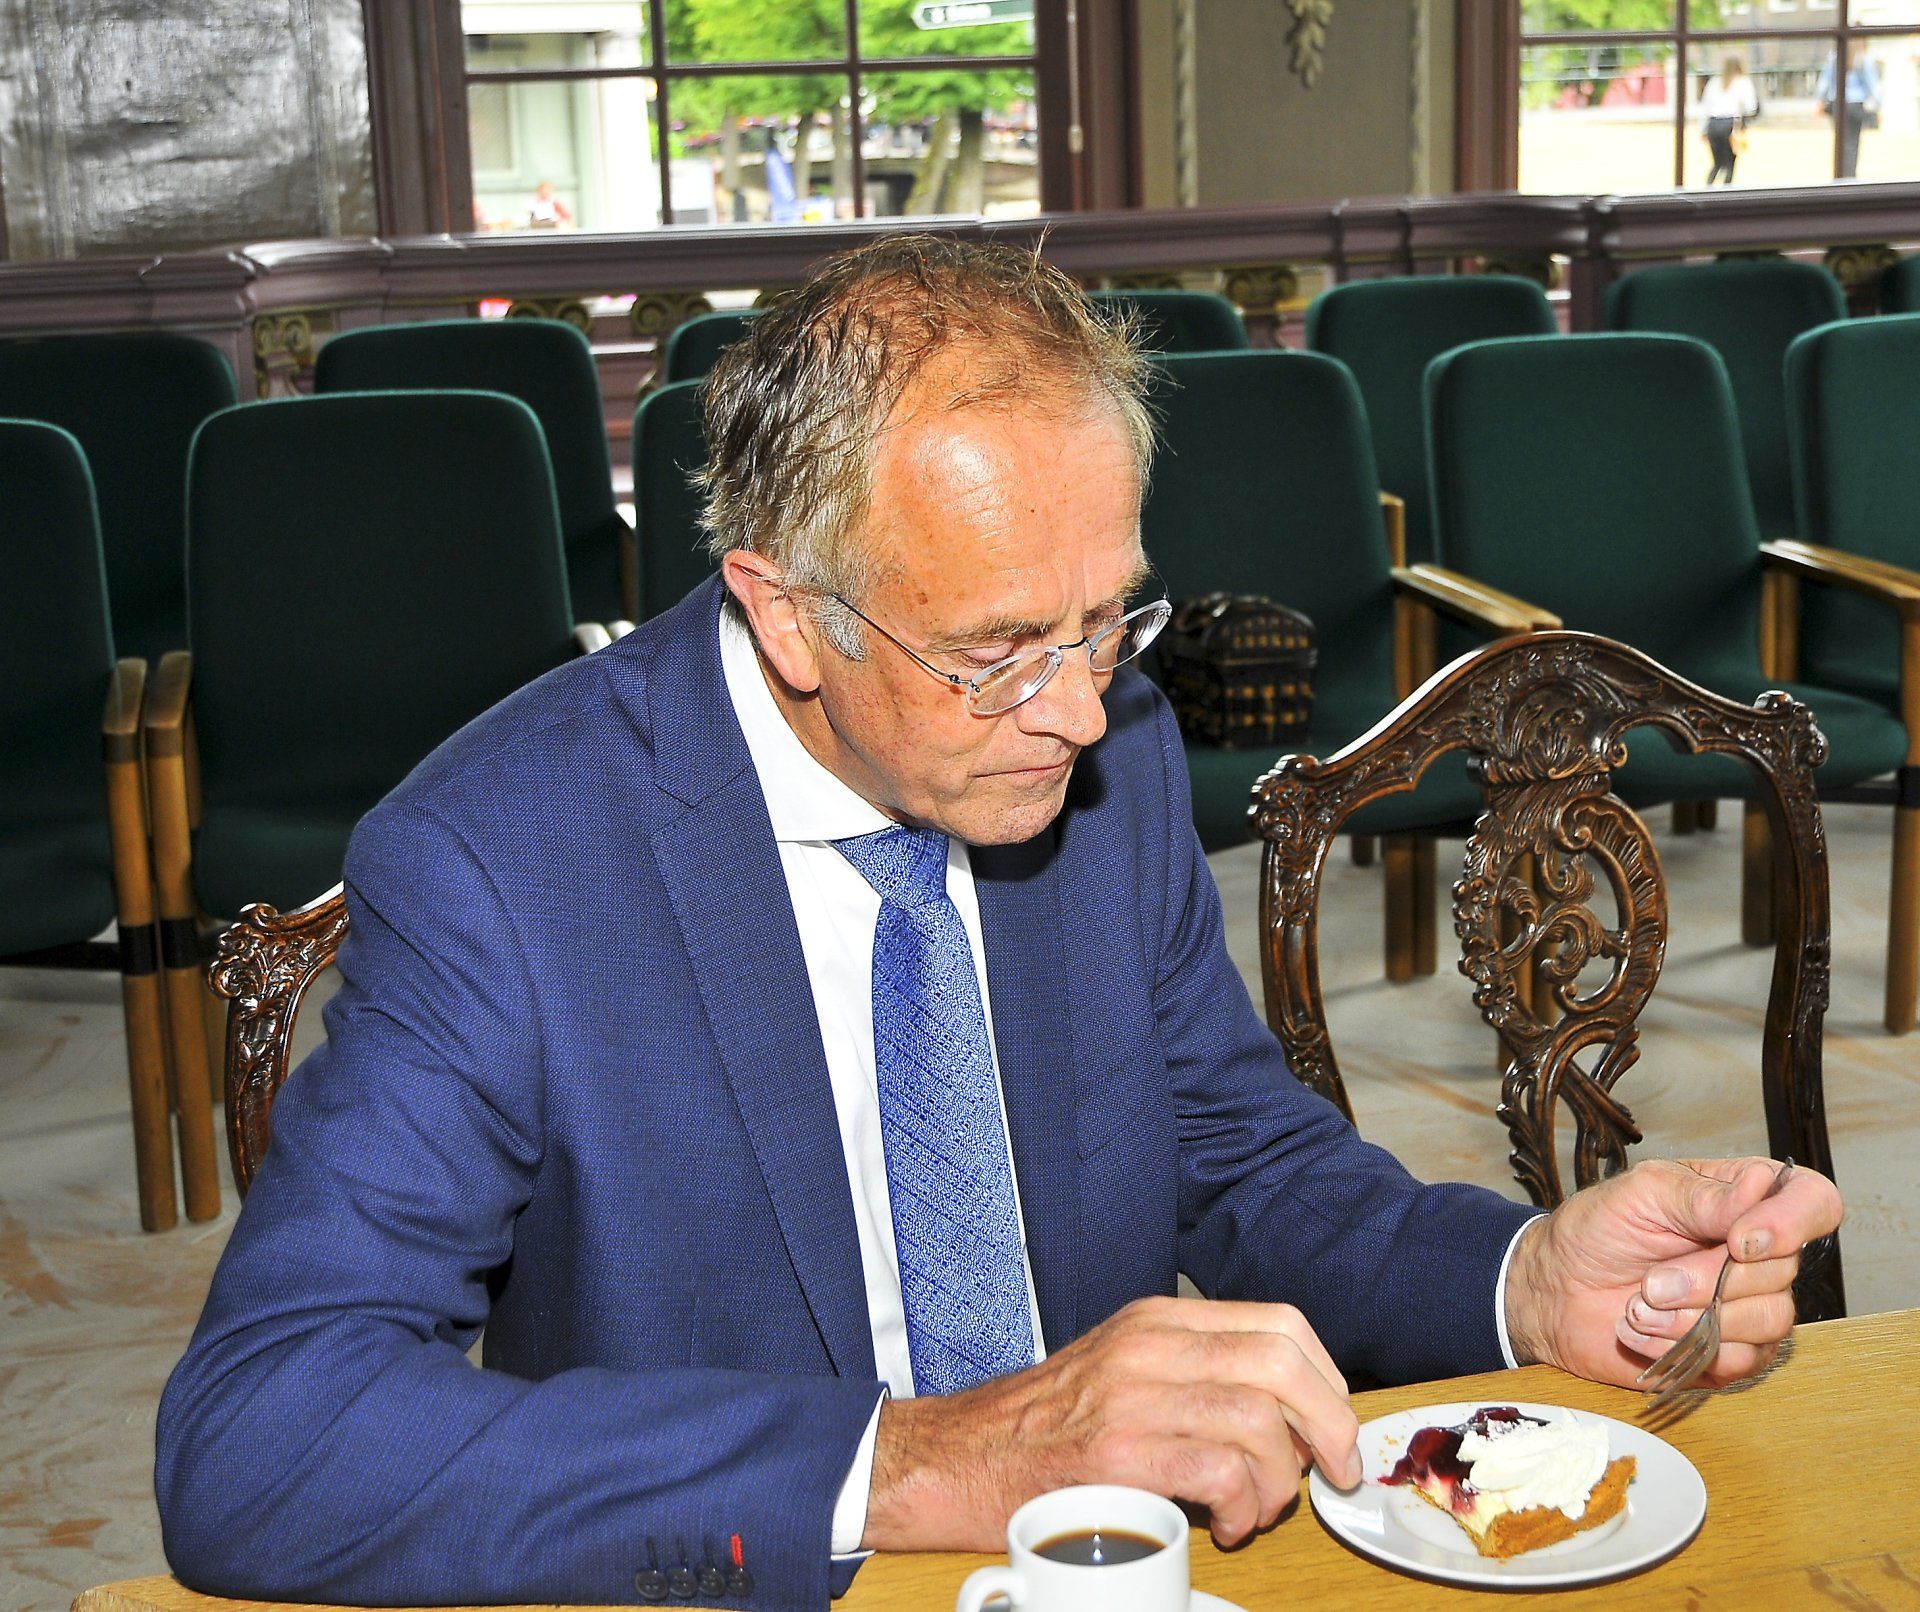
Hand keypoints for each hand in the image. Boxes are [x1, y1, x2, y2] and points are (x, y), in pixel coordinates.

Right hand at [861, 1296, 1359, 1552]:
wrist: (952, 1457)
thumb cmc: (1039, 1430)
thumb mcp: (1120, 1372)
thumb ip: (1192, 1375)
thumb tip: (1285, 1417)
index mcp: (1156, 1320)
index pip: (1279, 1324)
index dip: (1326, 1380)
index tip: (1334, 1428)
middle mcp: (1148, 1344)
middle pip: (1284, 1362)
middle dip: (1330, 1425)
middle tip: (1332, 1473)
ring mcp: (1131, 1395)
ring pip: (1260, 1420)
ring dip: (1281, 1481)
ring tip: (1256, 1511)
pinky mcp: (1117, 1453)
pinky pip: (1221, 1471)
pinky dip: (1243, 1507)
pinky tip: (1225, 1526)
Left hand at [1504, 1157, 1842, 1389]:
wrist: (1554, 1291)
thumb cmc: (1595, 1232)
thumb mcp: (1640, 1195)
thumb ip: (1703, 1196)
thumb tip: (1763, 1189)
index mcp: (1743, 1200)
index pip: (1813, 1202)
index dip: (1790, 1224)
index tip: (1739, 1242)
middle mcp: (1757, 1253)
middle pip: (1784, 1271)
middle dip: (1707, 1280)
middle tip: (1651, 1280)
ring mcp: (1747, 1305)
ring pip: (1768, 1320)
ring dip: (1692, 1318)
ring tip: (1639, 1305)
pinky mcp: (1730, 1352)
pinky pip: (1740, 1361)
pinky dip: (1683, 1348)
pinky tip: (1643, 1333)